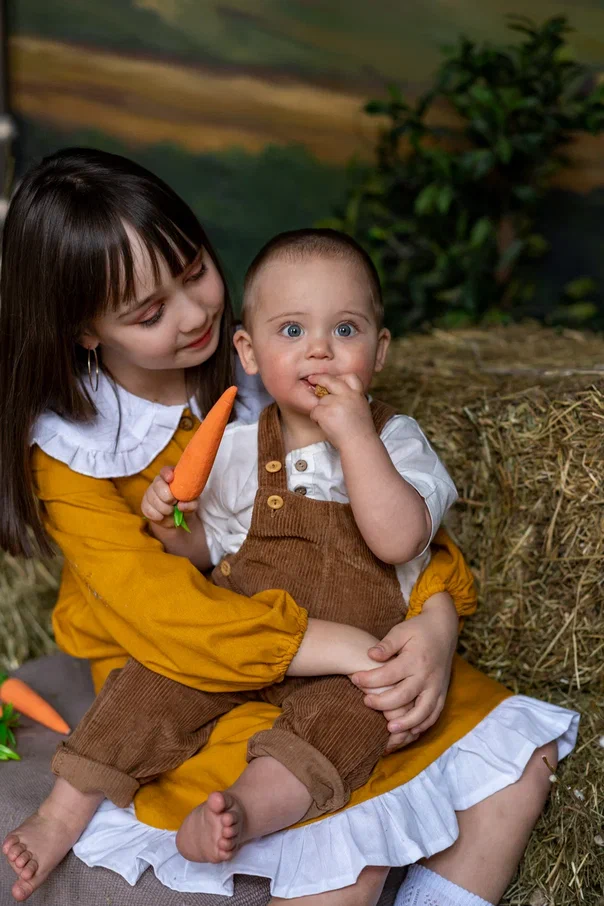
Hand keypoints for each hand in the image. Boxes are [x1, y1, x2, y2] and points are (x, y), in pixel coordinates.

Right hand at [141, 466, 197, 528]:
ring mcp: (150, 492)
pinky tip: (162, 516)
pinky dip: (157, 515)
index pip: (166, 470)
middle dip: (166, 496)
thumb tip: (181, 505)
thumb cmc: (185, 505)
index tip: (171, 479)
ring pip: (153, 498)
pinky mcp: (145, 504)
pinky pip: (148, 509)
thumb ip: (191, 503)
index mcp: (172, 476)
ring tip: (171, 511)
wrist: (176, 519)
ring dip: (164, 508)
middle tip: (174, 502)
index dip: (167, 473)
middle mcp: (159, 482)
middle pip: (158, 484)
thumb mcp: (193, 504)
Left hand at [308, 373, 374, 449]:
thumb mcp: (361, 410)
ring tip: (331, 422)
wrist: (359, 444)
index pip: (350, 377)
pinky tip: (326, 426)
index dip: (340, 377)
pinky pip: (314, 412)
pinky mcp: (325, 412)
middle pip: (330, 380)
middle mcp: (347, 396)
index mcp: (358, 395)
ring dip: (321, 410)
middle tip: (311, 379)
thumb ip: (351, 400)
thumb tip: (335, 394)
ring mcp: (336, 403)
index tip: (334, 379)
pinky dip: (316, 419)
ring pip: (321, 401)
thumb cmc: (360, 432)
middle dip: (319, 378)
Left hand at [350, 593, 457, 749]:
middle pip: (404, 696)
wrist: (444, 629)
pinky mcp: (442, 693)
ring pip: (423, 712)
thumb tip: (370, 654)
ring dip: (407, 724)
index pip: (389, 673)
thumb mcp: (401, 630)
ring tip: (389, 729)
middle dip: (383, 703)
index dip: (369, 679)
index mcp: (415, 659)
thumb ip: (387, 644)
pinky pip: (435, 714)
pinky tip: (410, 732)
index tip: (354, 679)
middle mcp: (427, 675)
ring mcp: (436, 686)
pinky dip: (423, 725)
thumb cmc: (418, 630)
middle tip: (366, 703)